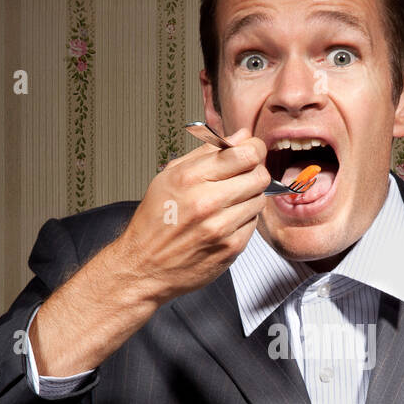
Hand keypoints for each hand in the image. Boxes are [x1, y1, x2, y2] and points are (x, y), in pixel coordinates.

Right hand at [116, 127, 270, 304]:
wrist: (143, 266)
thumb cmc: (155, 222)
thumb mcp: (170, 177)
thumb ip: (208, 153)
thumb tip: (241, 137)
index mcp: (190, 178)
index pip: (244, 154)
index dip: (254, 149)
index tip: (252, 150)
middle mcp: (207, 202)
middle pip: (259, 176)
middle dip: (255, 172)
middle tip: (243, 176)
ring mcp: (221, 227)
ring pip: (259, 200)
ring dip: (250, 197)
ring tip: (229, 202)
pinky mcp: (231, 248)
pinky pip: (254, 224)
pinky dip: (244, 220)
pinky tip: (226, 221)